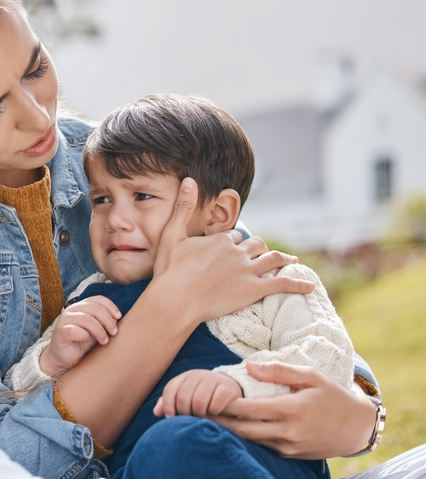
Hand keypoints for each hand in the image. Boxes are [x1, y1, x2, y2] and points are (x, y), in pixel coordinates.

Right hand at [39, 296, 120, 376]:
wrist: (65, 358)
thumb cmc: (83, 343)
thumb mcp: (97, 331)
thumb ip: (105, 323)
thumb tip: (117, 318)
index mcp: (82, 306)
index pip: (98, 299)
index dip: (110, 306)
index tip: (119, 317)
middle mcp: (72, 310)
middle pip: (94, 308)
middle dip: (107, 320)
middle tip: (114, 332)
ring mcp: (64, 320)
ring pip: (86, 319)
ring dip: (99, 330)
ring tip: (104, 341)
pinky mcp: (60, 332)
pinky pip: (73, 330)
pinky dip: (84, 335)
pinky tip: (87, 340)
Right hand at [151, 178, 315, 326]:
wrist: (175, 299)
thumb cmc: (169, 270)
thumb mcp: (171, 234)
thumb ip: (184, 206)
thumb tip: (190, 179)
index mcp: (220, 239)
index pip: (234, 236)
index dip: (233, 242)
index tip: (231, 248)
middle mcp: (237, 252)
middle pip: (255, 246)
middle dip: (258, 248)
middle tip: (262, 254)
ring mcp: (247, 271)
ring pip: (272, 260)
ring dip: (282, 259)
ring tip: (290, 261)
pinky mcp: (254, 290)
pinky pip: (282, 284)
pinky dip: (298, 284)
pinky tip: (310, 286)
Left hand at [154, 369, 242, 417]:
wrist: (230, 389)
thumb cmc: (203, 396)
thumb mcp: (186, 397)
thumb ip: (170, 403)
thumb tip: (156, 412)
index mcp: (185, 377)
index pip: (170, 389)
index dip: (168, 405)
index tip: (171, 417)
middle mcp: (197, 375)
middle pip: (184, 397)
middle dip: (185, 412)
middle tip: (190, 418)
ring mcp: (213, 379)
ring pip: (199, 401)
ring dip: (199, 413)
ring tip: (202, 417)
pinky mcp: (227, 388)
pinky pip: (216, 404)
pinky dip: (213, 412)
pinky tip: (215, 413)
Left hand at [209, 361, 379, 458]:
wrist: (357, 428)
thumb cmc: (332, 396)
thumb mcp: (310, 376)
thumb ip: (279, 371)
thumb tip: (248, 367)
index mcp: (292, 410)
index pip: (249, 409)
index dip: (226, 404)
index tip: (208, 395)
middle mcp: (288, 432)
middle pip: (244, 429)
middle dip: (219, 421)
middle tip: (196, 412)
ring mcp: (289, 446)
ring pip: (250, 440)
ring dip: (229, 431)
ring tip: (206, 419)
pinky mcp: (290, 455)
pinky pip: (263, 446)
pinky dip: (246, 438)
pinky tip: (230, 429)